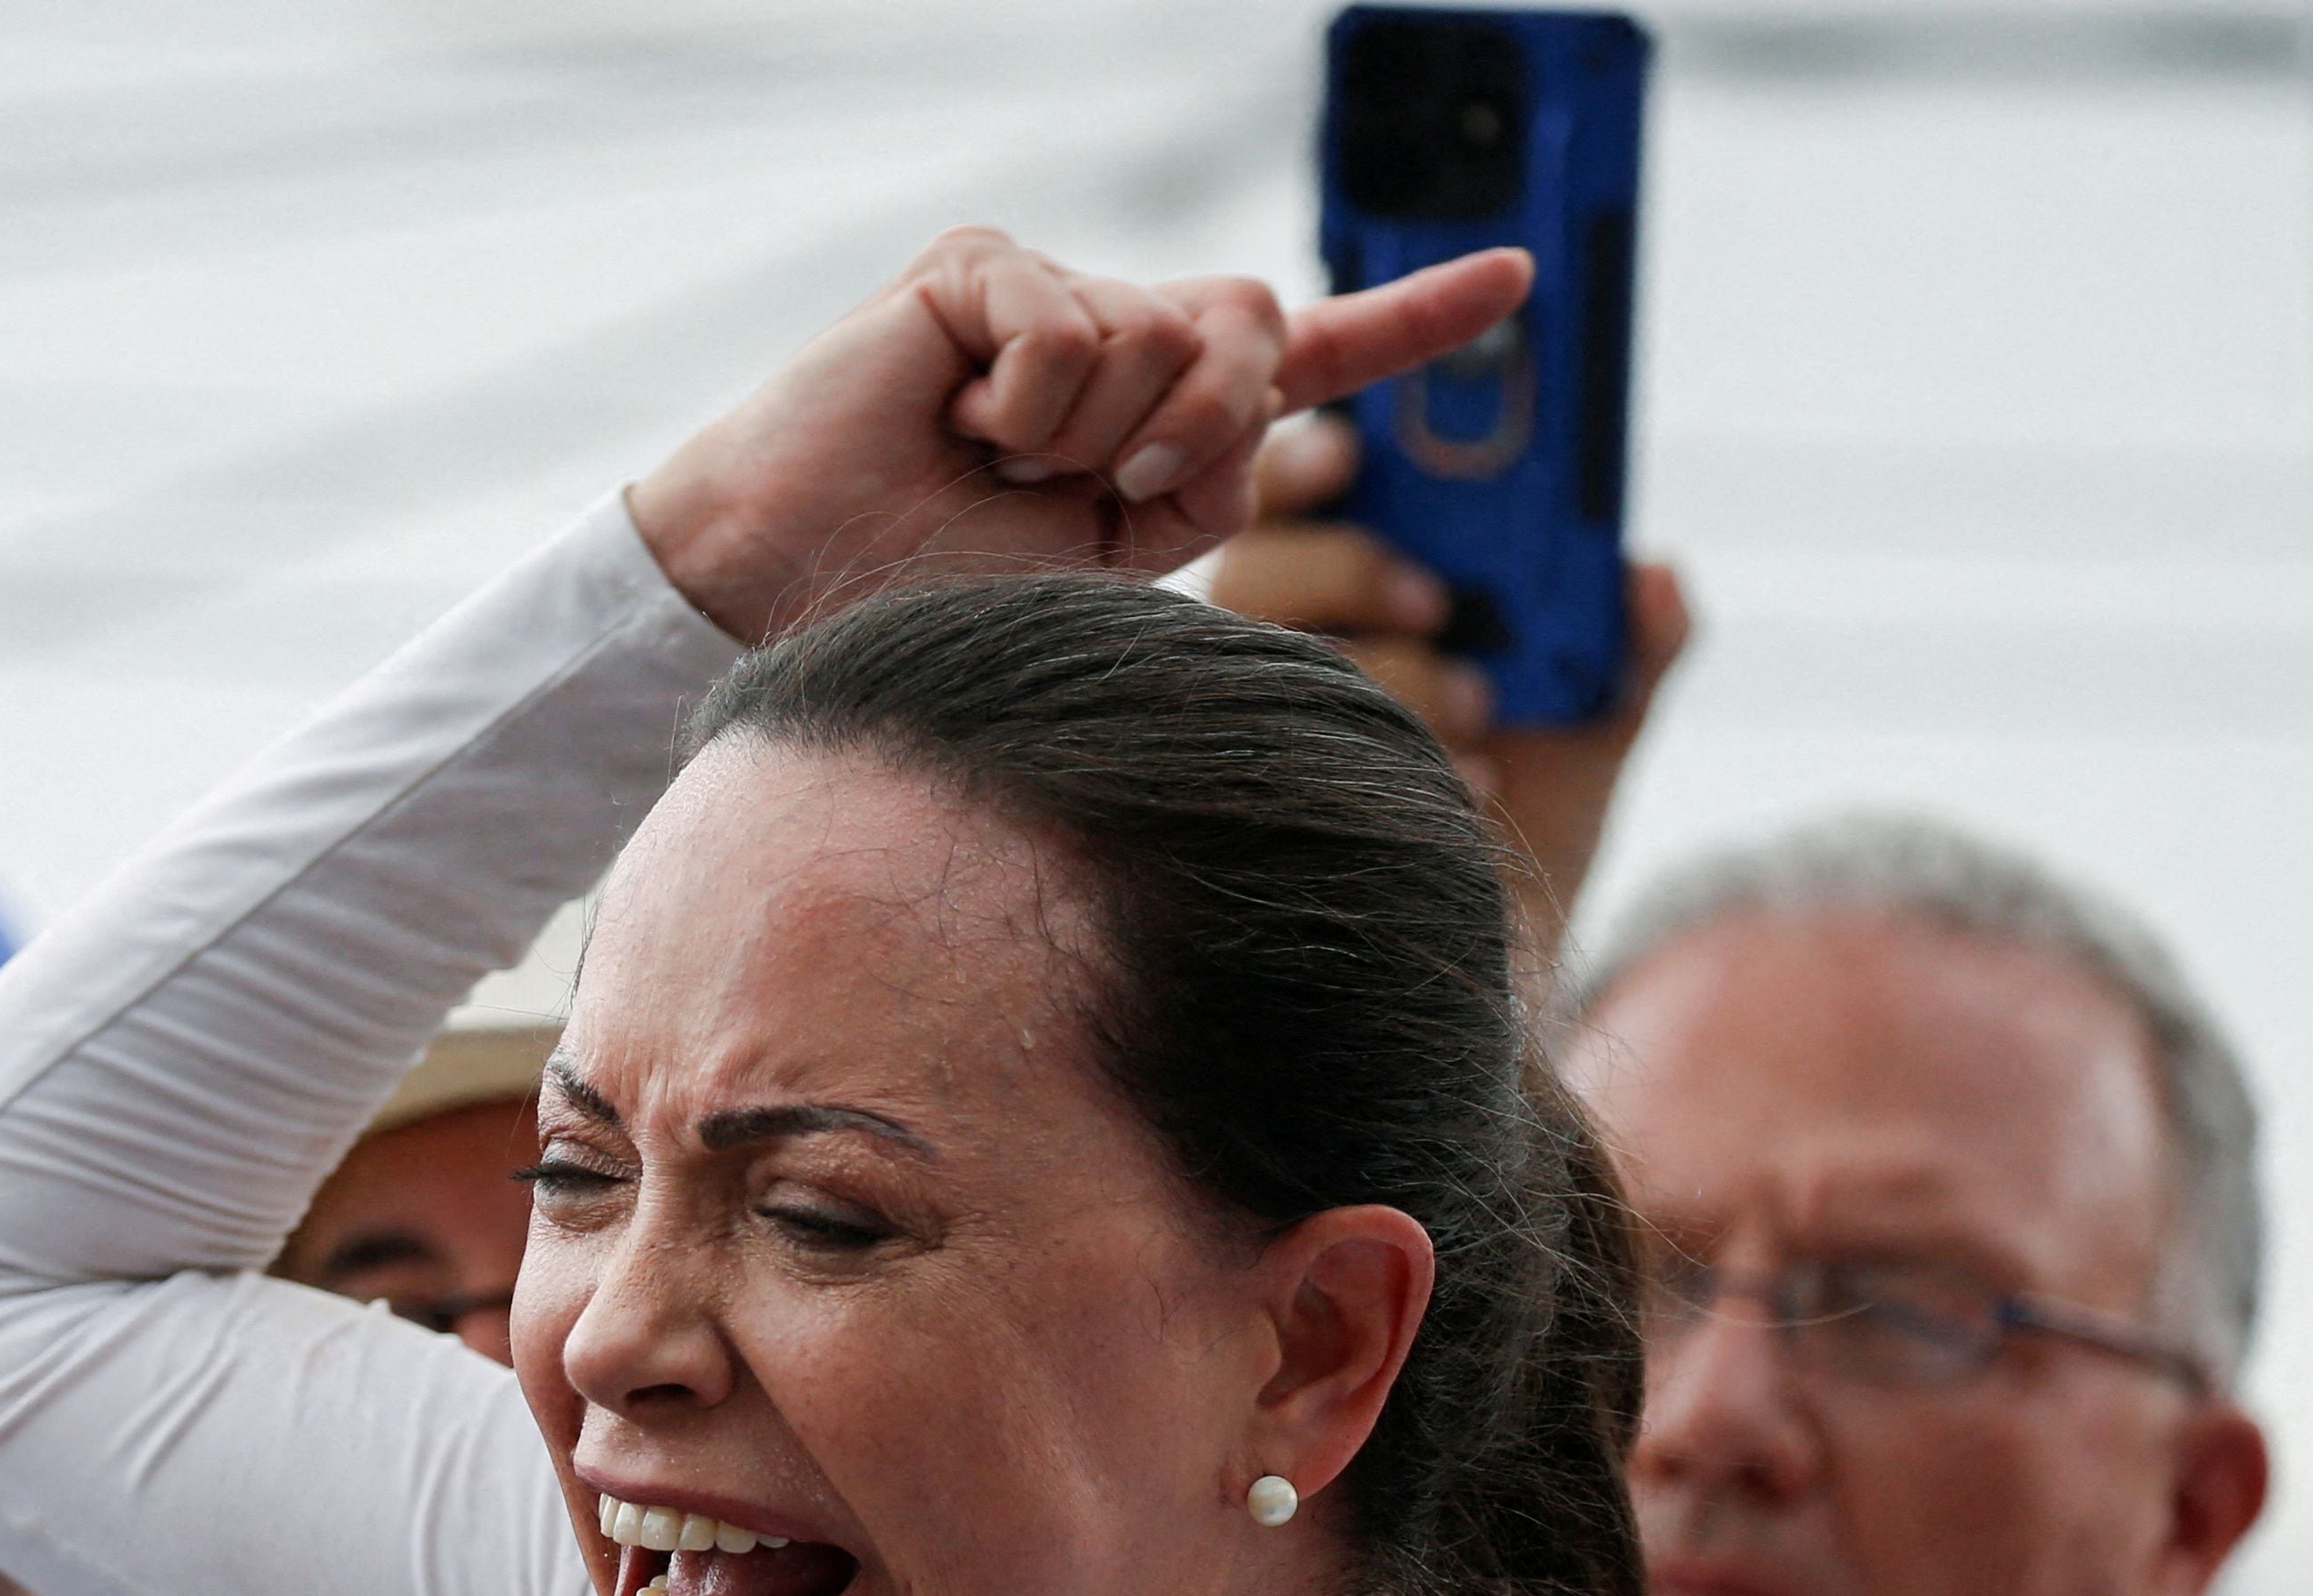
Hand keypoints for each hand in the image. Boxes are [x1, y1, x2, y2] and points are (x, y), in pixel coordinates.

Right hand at [629, 225, 1531, 644]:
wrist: (793, 600)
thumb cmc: (933, 606)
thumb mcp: (1107, 578)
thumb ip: (1202, 496)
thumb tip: (1263, 426)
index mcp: (1166, 421)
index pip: (1311, 360)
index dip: (1416, 319)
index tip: (1519, 280)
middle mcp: (1121, 338)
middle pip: (1255, 328)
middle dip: (1201, 425)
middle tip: (1092, 488)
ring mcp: (1051, 293)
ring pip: (1164, 337)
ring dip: (1086, 438)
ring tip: (991, 469)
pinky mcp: (980, 271)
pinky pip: (1072, 328)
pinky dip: (1023, 408)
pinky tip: (953, 429)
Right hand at [1209, 414, 1694, 964]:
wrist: (1505, 969)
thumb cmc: (1530, 826)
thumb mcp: (1599, 719)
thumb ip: (1636, 641)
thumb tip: (1656, 575)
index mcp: (1351, 592)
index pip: (1300, 493)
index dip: (1313, 460)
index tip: (1357, 451)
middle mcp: (1284, 656)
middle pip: (1261, 568)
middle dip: (1352, 569)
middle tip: (1439, 603)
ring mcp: (1264, 738)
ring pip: (1276, 662)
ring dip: (1389, 677)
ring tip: (1478, 718)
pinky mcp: (1263, 821)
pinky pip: (1292, 765)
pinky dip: (1394, 765)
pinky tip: (1466, 793)